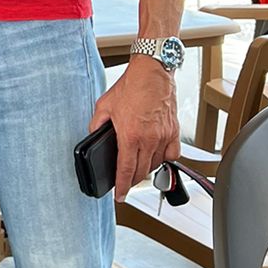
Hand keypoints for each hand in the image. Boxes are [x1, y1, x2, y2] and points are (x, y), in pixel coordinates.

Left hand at [88, 58, 180, 196]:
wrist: (152, 72)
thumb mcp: (104, 106)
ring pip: (156, 164)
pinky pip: (171, 154)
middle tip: (125, 180)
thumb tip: (94, 137)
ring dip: (146, 168)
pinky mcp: (174, 131)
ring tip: (137, 163)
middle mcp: (149, 139)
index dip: (122, 187)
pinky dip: (163, 158)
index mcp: (130, 135)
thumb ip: (97, 125)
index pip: (126, 171)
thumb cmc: (131, 86)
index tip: (120, 196)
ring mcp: (164, 136)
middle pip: (141, 172)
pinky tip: (155, 153)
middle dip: (131, 180)